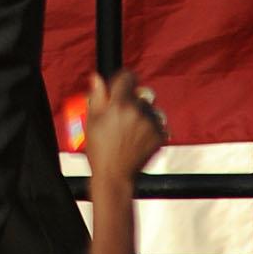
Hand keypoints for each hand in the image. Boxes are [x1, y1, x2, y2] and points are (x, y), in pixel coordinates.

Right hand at [84, 68, 166, 185]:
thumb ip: (97, 96)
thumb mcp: (92, 122)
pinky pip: (157, 122)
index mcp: (119, 104)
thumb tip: (97, 78)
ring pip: (150, 108)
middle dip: (132, 100)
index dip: (123, 81)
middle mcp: (138, 110)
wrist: (115, 177)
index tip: (121, 87)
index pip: (128, 77)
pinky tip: (138, 138)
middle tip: (122, 115)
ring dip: (142, 114)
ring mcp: (151, 123)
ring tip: (130, 130)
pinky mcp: (160, 135)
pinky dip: (150, 127)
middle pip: (140, 93)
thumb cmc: (100, 151)